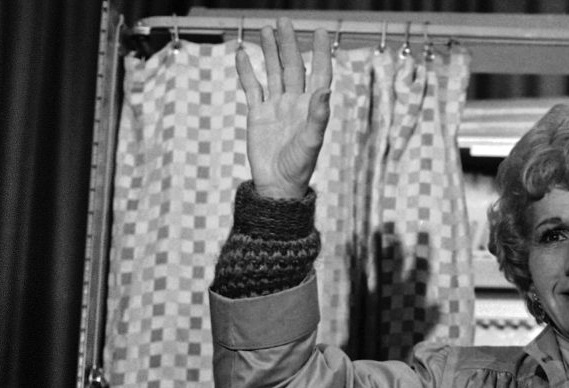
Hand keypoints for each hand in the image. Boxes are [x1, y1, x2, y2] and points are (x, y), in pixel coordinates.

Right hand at [236, 18, 331, 199]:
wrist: (277, 185)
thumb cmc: (299, 167)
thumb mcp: (311, 142)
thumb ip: (318, 116)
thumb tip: (325, 90)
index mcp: (312, 108)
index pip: (319, 74)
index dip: (321, 53)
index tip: (321, 32)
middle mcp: (295, 103)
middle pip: (293, 67)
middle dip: (289, 44)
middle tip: (284, 21)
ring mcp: (276, 107)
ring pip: (273, 73)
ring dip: (270, 52)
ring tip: (265, 30)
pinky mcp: (258, 114)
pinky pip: (252, 87)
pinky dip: (247, 71)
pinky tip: (244, 54)